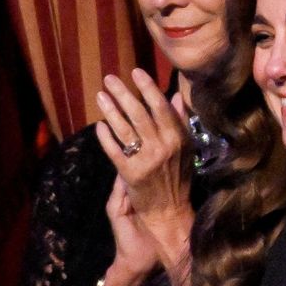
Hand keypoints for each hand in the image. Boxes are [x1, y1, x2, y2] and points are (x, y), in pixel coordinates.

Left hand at [95, 68, 194, 277]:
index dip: (148, 88)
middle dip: (124, 94)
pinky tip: (99, 126)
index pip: (161, 107)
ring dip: (111, 110)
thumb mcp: (185, 149)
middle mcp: (163, 148)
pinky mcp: (131, 175)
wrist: (169, 213)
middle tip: (109, 79)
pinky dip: (106, 137)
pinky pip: (115, 151)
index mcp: (179, 139)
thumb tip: (176, 97)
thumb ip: (180, 122)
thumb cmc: (178, 179)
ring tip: (100, 96)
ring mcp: (146, 161)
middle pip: (139, 114)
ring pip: (125, 130)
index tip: (136, 72)